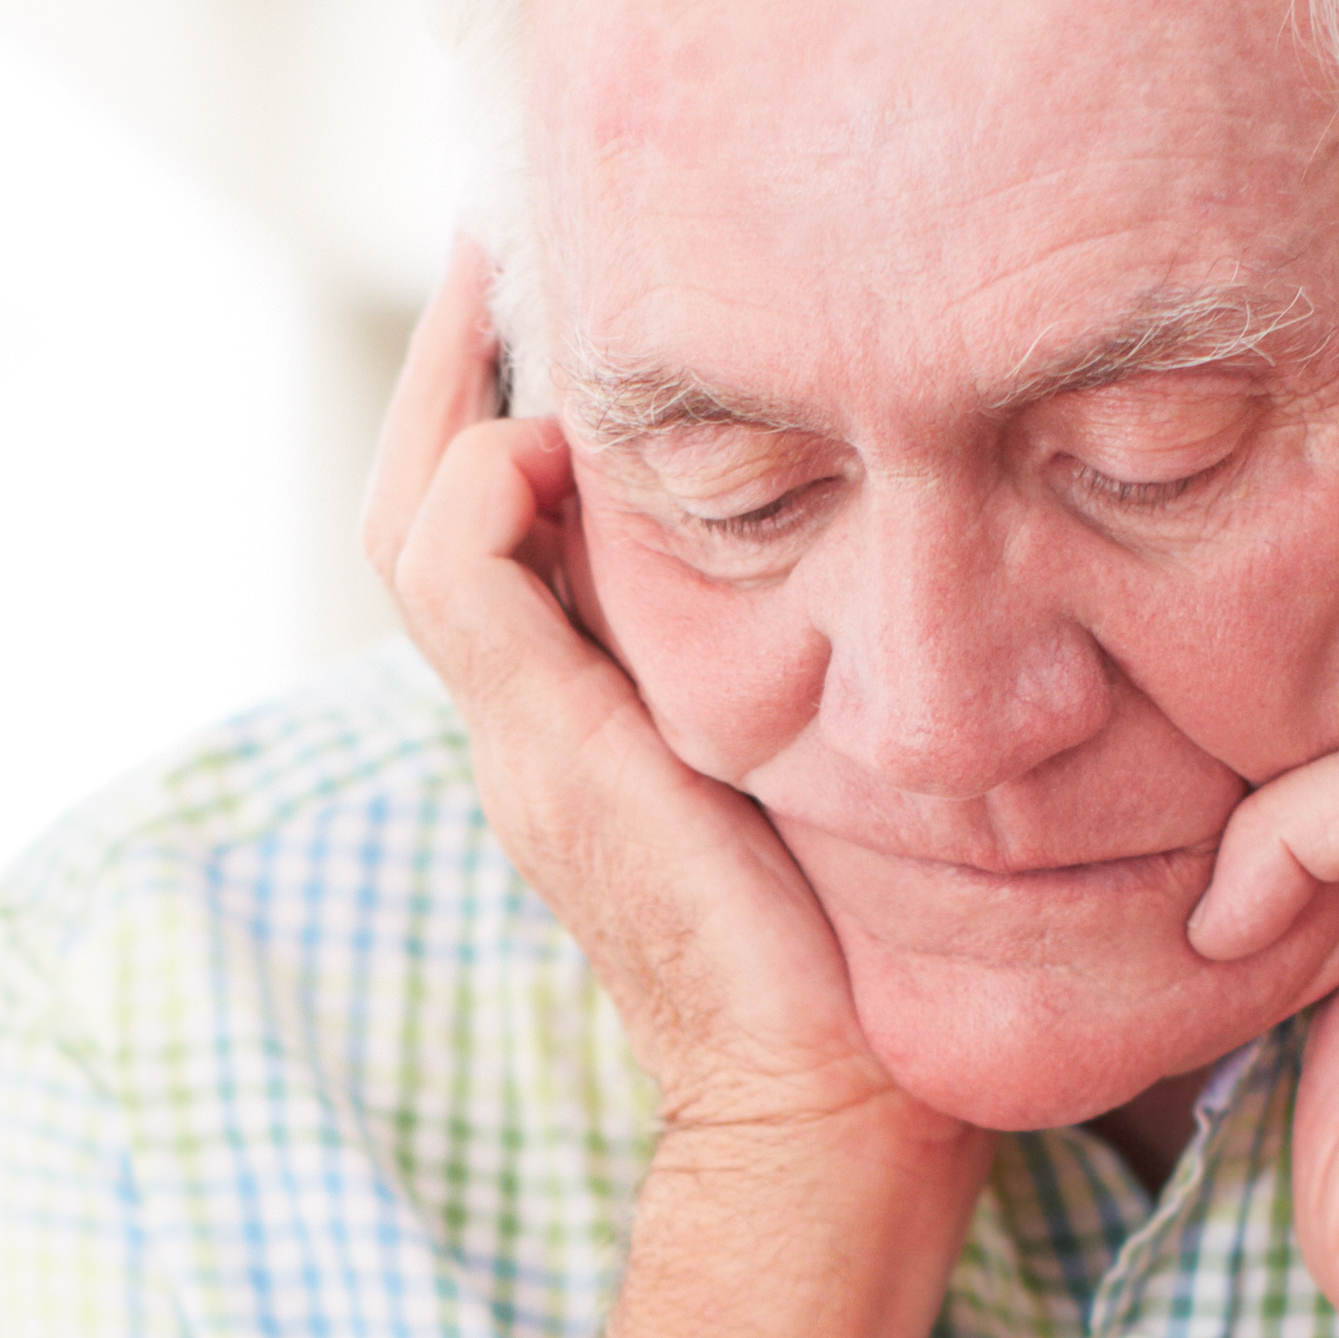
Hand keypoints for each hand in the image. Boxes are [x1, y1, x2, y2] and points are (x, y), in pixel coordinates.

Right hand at [365, 250, 967, 1166]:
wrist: (830, 1114)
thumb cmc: (875, 967)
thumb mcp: (841, 775)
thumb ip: (828, 671)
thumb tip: (922, 548)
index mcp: (583, 726)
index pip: (493, 530)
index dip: (505, 401)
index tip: (566, 288)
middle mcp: (528, 723)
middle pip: (423, 497)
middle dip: (457, 356)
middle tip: (507, 223)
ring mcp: (521, 737)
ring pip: (416, 517)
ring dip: (454, 382)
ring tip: (513, 266)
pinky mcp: (543, 745)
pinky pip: (454, 567)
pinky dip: (483, 472)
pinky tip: (557, 414)